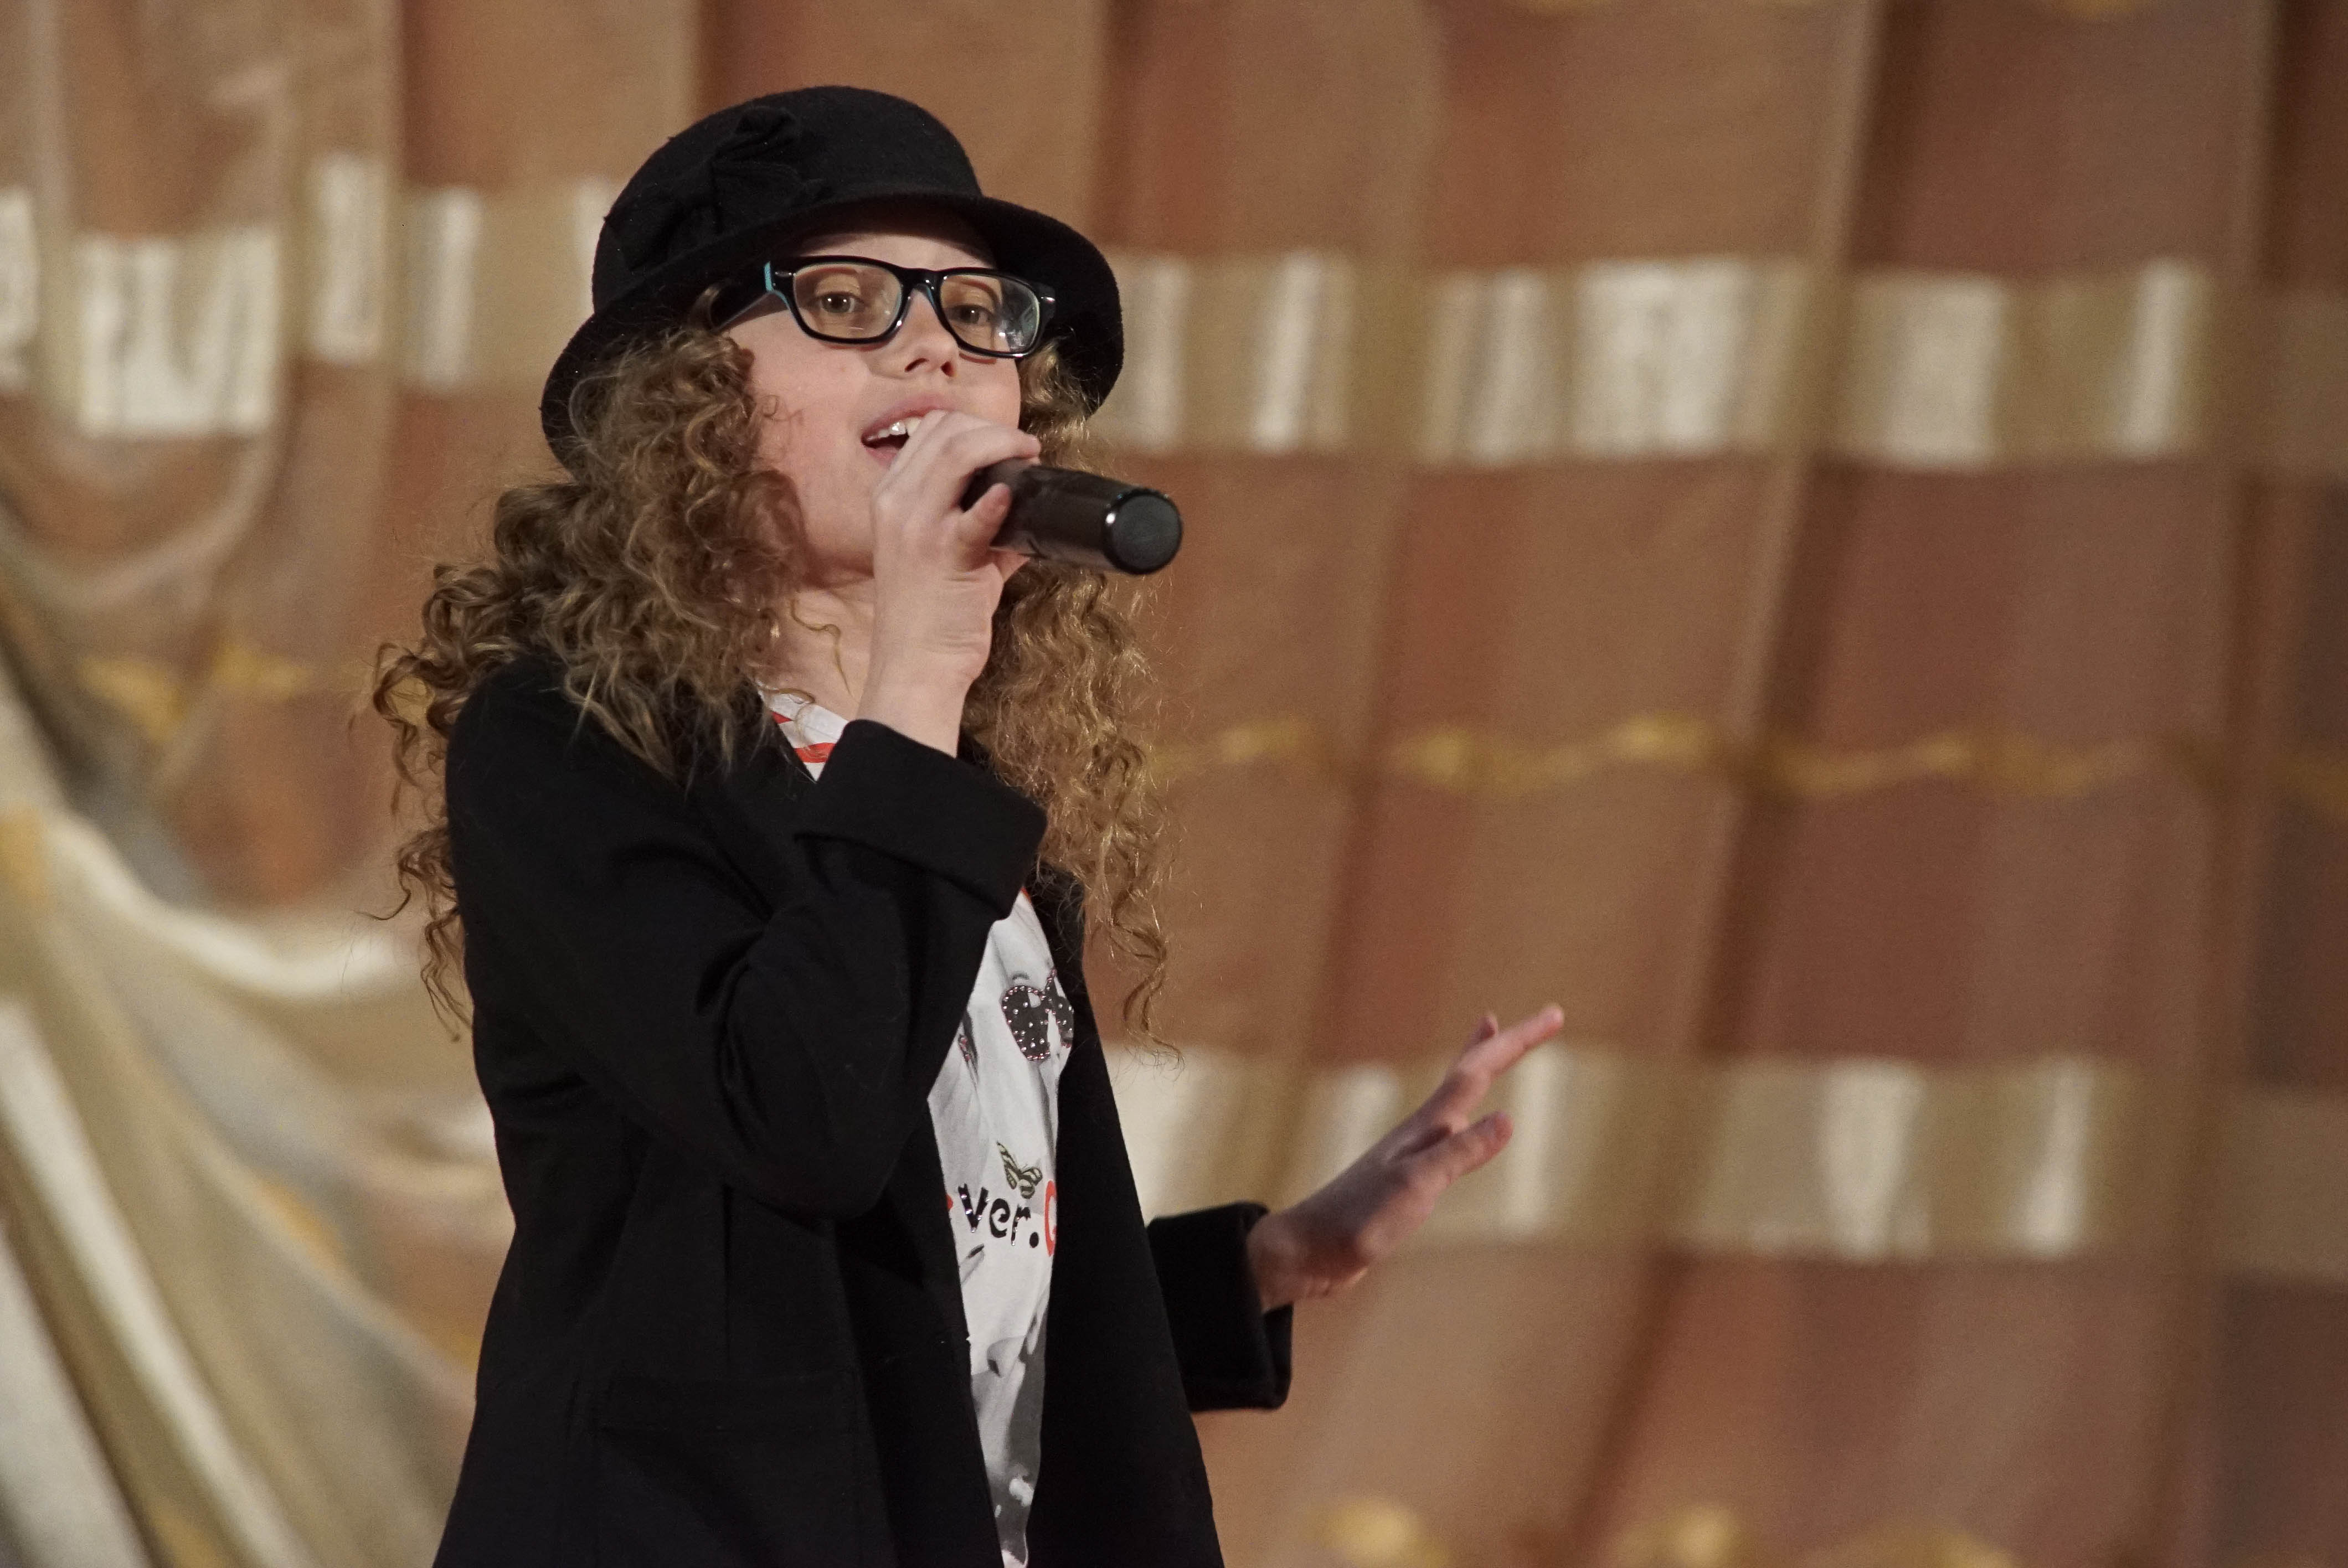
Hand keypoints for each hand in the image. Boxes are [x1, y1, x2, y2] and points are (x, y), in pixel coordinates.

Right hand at [859, 410, 1040, 751]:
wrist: (916, 667)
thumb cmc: (930, 617)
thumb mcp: (944, 558)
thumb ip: (978, 527)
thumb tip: (1020, 507)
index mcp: (889, 497)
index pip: (929, 429)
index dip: (974, 425)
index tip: (1005, 442)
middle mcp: (896, 503)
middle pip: (946, 430)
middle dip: (994, 429)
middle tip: (1025, 449)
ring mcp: (917, 527)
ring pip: (958, 451)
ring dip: (1003, 445)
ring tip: (1029, 459)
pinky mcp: (946, 554)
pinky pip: (975, 514)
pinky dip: (999, 498)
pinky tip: (1013, 495)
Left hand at [1244, 1005, 1562, 1310]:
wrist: (1310, 1251)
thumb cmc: (1357, 1221)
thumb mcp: (1416, 1188)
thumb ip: (1460, 1154)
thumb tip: (1509, 1118)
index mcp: (1426, 1126)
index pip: (1479, 1069)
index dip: (1517, 1040)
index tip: (1556, 1014)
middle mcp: (1422, 1128)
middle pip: (1471, 1071)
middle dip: (1510, 1042)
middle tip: (1549, 1017)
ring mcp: (1414, 1149)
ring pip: (1456, 1094)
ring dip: (1480, 1062)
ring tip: (1490, 1037)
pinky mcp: (1408, 1175)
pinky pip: (1449, 1128)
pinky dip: (1466, 1109)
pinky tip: (1461, 1118)